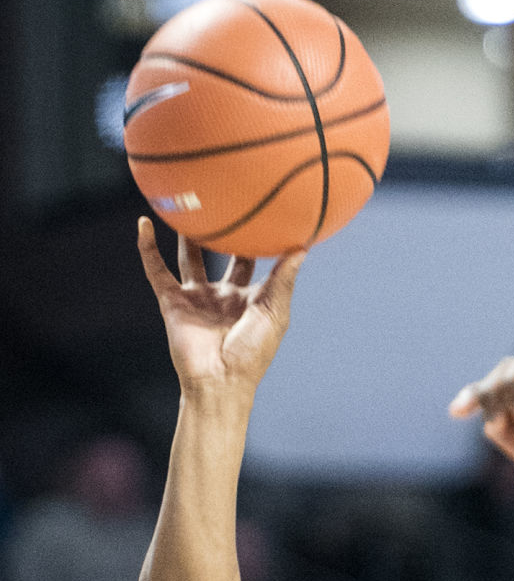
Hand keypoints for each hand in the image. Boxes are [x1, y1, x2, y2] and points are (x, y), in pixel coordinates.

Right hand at [136, 218, 304, 397]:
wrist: (220, 380)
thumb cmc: (253, 353)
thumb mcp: (274, 312)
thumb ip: (284, 279)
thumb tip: (303, 246)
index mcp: (249, 298)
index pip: (254, 262)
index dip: (258, 241)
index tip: (263, 212)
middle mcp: (222, 295)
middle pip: (221, 255)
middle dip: (222, 233)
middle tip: (223, 200)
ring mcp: (196, 298)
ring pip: (189, 257)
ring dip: (186, 234)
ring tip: (185, 204)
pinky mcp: (172, 302)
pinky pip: (156, 270)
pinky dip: (147, 247)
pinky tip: (144, 222)